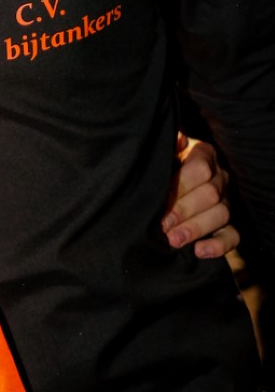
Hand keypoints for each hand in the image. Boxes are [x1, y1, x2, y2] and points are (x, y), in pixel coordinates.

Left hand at [161, 133, 238, 258]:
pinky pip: (232, 236)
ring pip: (222, 214)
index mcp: (203, 157)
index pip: (201, 168)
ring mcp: (225, 203)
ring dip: (196, 228)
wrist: (160, 197)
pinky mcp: (227, 227)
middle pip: (210, 193)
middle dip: (184, 210)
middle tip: (163, 225)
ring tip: (174, 240)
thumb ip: (167, 150)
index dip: (181, 185)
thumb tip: (179, 140)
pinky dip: (218, 245)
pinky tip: (199, 251)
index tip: (161, 201)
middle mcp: (218, 179)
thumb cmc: (159, 174)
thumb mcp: (160, 160)